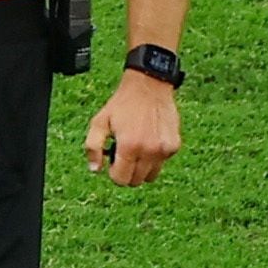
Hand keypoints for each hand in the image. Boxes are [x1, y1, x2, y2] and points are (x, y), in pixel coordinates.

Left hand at [84, 69, 182, 186]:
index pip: (121, 180)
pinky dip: (154, 158)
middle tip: (123, 153)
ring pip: (151, 176)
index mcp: (129, 147)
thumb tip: (95, 170)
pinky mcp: (174, 146)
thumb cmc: (122, 105)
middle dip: (127, 171)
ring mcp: (164, 150)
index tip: (113, 160)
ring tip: (136, 148)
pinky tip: (148, 139)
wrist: (148, 86)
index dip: (114, 173)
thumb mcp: (99, 122)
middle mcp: (149, 151)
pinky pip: (162, 163)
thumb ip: (93, 148)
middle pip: (136, 181)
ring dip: (141, 168)